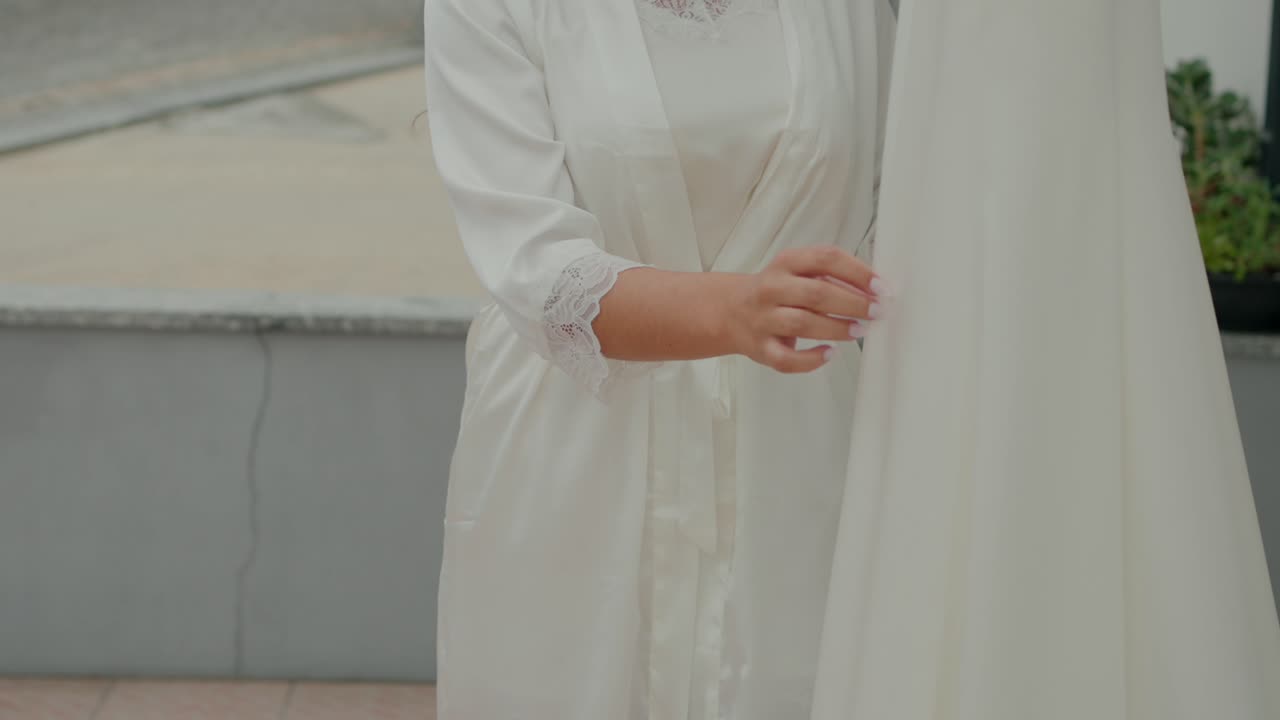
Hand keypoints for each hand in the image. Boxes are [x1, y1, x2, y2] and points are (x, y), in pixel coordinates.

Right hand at [722, 245, 882, 372]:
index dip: (858, 272)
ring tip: (858, 330)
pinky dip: (810, 359)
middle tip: (876, 311)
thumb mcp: (798, 271)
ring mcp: (764, 319)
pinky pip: (786, 358)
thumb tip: (872, 291)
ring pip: (803, 324)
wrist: (730, 311)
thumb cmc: (776, 292)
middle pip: (817, 293)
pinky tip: (828, 353)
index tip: (880, 287)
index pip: (826, 259)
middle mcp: (772, 288)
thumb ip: (830, 276)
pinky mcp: (760, 348)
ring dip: (837, 328)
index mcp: (786, 263)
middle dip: (853, 303)